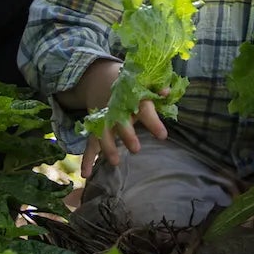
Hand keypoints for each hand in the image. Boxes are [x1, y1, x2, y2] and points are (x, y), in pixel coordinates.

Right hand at [68, 58, 168, 178]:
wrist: (100, 78)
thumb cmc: (129, 86)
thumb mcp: (144, 82)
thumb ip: (156, 89)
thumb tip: (167, 92)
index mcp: (131, 98)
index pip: (143, 109)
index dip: (152, 122)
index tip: (162, 136)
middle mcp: (115, 109)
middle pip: (120, 121)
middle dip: (127, 135)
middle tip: (136, 150)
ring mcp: (103, 119)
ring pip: (103, 133)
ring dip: (108, 147)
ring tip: (115, 162)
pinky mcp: (94, 128)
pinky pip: (90, 143)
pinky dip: (87, 158)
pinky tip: (86, 174)